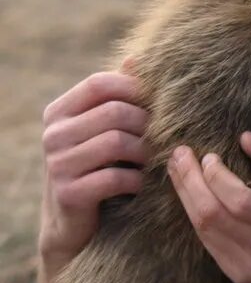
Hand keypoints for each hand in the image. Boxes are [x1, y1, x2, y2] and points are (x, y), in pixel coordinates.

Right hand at [39, 59, 148, 276]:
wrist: (72, 223)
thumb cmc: (97, 167)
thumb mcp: (102, 130)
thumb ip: (116, 97)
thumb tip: (136, 58)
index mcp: (60, 111)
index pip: (100, 83)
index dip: (135, 90)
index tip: (158, 105)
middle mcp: (54, 133)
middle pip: (115, 112)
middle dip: (148, 125)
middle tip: (164, 139)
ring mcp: (58, 164)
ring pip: (117, 142)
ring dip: (146, 153)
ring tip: (156, 161)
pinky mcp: (69, 193)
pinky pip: (116, 177)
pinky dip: (137, 180)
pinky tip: (142, 185)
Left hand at [167, 132, 250, 282]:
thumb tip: (246, 139)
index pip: (239, 201)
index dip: (216, 177)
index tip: (208, 156)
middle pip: (213, 215)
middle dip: (189, 182)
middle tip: (178, 156)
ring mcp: (248, 267)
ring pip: (204, 230)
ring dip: (186, 198)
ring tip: (177, 171)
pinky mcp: (238, 276)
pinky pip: (208, 244)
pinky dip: (197, 218)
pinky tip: (192, 198)